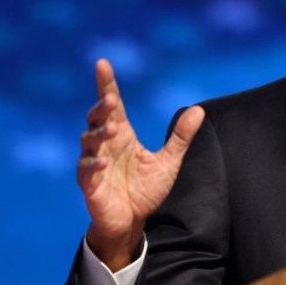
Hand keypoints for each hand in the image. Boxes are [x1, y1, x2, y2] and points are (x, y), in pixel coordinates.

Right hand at [77, 59, 204, 270]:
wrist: (132, 220)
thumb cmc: (145, 189)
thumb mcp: (169, 161)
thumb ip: (181, 137)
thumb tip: (199, 110)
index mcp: (123, 134)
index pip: (112, 104)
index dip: (106, 84)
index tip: (102, 63)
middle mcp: (106, 144)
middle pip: (97, 118)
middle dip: (101, 107)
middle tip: (110, 99)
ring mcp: (95, 162)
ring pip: (89, 140)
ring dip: (99, 133)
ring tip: (113, 130)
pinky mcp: (89, 183)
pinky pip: (86, 169)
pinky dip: (93, 164)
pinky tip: (104, 162)